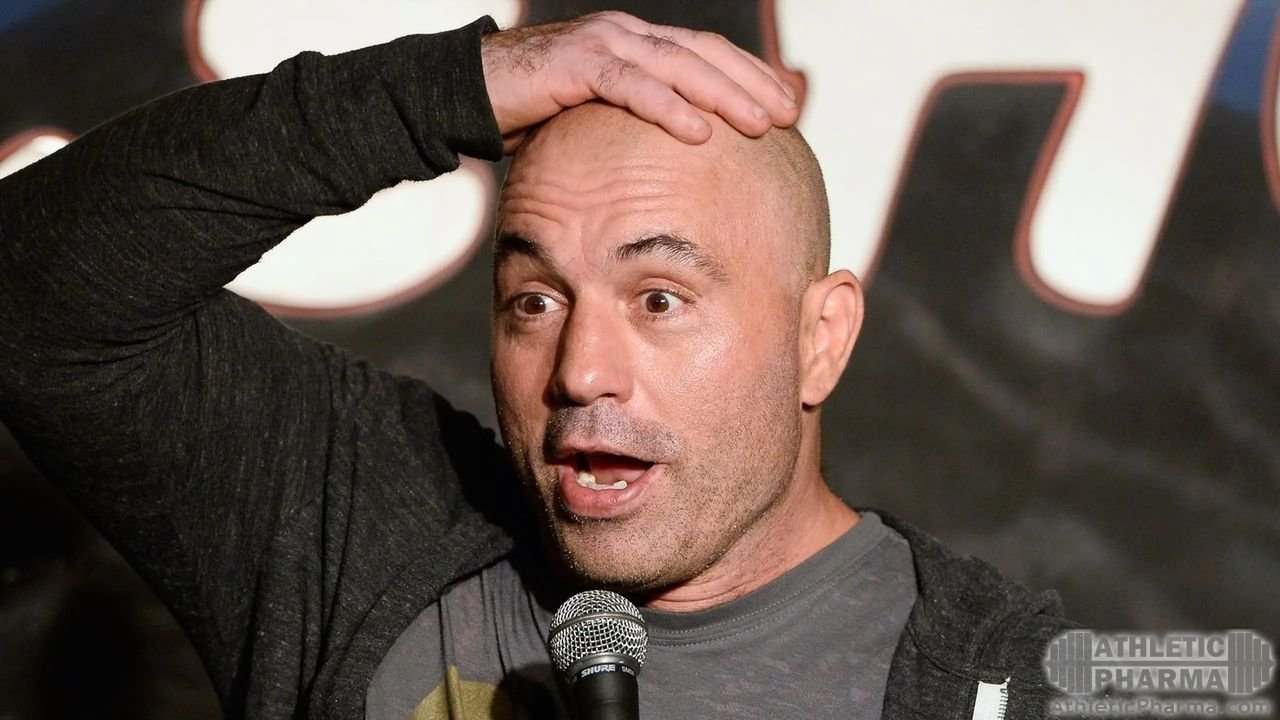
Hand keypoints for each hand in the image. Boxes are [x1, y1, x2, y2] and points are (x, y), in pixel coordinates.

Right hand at [481, 12, 798, 151]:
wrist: (463, 94)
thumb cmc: (529, 115)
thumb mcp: (595, 123)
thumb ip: (633, 131)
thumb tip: (673, 167)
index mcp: (635, 45)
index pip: (706, 54)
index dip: (747, 76)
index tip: (784, 106)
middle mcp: (625, 35)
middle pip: (704, 54)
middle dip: (751, 83)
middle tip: (788, 113)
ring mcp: (602, 43)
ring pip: (678, 65)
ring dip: (725, 94)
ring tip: (761, 123)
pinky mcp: (576, 63)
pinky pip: (632, 86)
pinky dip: (669, 108)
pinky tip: (700, 132)